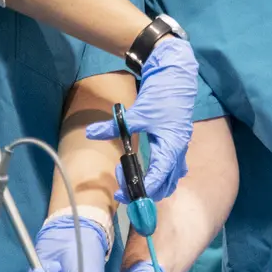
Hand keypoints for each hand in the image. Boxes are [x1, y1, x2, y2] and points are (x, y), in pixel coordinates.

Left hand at [86, 37, 197, 201]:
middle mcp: (179, 151)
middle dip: (145, 191)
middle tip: (122, 186)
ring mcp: (181, 148)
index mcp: (171, 145)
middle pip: (166, 185)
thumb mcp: (136, 112)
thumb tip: (90, 133)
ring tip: (130, 178)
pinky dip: (161, 176)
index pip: (158, 177)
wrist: (177, 76)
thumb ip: (114, 127)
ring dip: (153, 186)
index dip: (142, 189)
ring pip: (171, 179)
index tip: (124, 194)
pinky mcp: (178, 143)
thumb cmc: (160, 95)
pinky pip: (173, 169)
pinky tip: (146, 171)